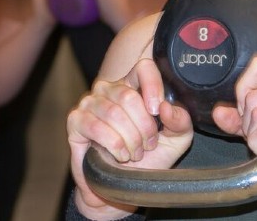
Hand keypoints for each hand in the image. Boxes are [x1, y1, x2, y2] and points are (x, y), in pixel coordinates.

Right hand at [67, 56, 195, 217]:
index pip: (143, 68)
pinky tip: (119, 154)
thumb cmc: (148, 159)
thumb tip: (167, 107)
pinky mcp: (76, 120)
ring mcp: (90, 103)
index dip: (153, 86)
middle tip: (147, 144)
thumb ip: (180, 122)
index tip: (158, 111)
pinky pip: (95, 126)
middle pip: (128, 96)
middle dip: (143, 127)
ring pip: (113, 113)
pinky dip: (112, 144)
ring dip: (129, 139)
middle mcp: (109, 90)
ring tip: (134, 153)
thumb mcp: (176, 141)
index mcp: (134, 86)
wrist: (123, 186)